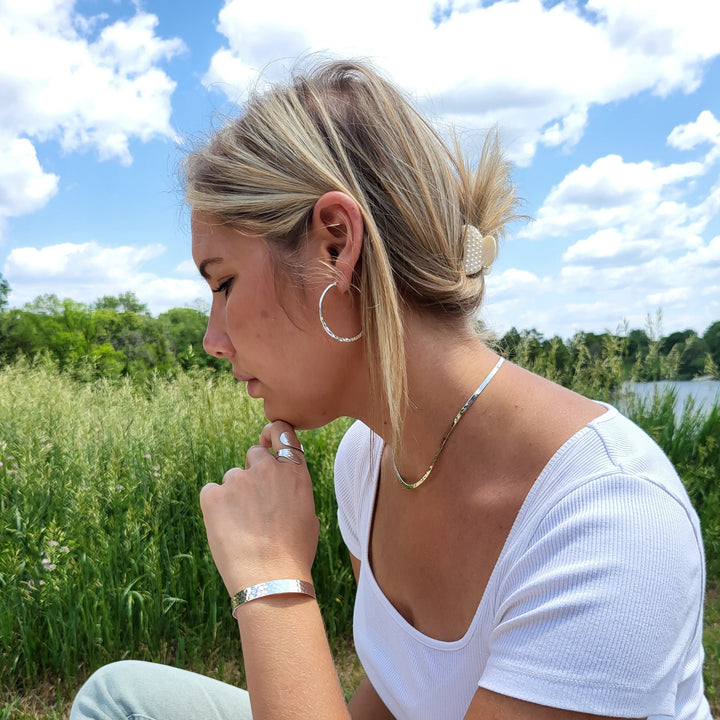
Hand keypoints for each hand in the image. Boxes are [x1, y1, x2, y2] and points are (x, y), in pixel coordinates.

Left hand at [199, 421, 318, 596]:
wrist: (271, 580)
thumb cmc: (294, 555)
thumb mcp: (309, 516)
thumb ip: (294, 491)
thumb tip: (283, 489)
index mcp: (295, 472)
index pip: (282, 432)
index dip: (272, 433)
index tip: (266, 443)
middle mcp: (267, 468)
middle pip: (254, 454)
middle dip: (253, 472)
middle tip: (254, 502)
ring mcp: (239, 480)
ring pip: (232, 478)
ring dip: (234, 495)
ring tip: (242, 528)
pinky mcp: (213, 495)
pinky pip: (211, 492)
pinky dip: (215, 506)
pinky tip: (226, 530)